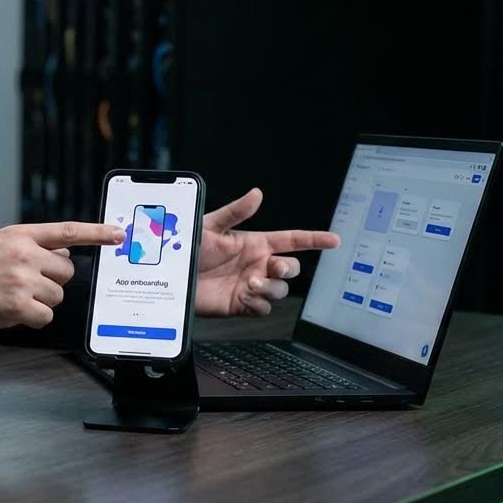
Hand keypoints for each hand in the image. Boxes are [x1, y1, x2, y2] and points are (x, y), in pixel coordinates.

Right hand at [0, 222, 126, 332]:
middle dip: (52, 281)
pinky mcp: (18, 306)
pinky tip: (10, 311)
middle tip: (26, 284)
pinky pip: (45, 316)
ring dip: (40, 301)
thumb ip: (29, 245)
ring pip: (57, 296)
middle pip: (66, 271)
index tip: (118, 234)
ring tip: (11, 297)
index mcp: (19, 235)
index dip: (97, 233)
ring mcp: (22, 280)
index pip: (67, 231)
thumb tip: (62, 252)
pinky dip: (32, 318)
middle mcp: (23, 254)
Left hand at [195, 188, 339, 316]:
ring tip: (250, 284)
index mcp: (254, 243)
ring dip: (270, 288)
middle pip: (291, 268)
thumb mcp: (209, 226)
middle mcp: (257, 265)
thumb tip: (256, 194)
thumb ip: (235, 212)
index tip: (333, 240)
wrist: (169, 278)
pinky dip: (259, 304)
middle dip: (288, 268)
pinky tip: (244, 297)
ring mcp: (251, 286)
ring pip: (280, 290)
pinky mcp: (241, 305)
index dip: (314, 239)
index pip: (292, 240)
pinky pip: (263, 308)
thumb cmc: (186, 249)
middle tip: (273, 267)